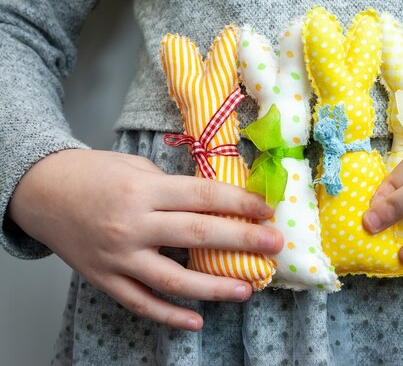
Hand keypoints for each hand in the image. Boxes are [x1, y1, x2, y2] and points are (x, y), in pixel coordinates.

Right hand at [7, 149, 282, 330]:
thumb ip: (173, 188)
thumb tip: (215, 204)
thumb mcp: (136, 168)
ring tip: (246, 290)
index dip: (239, 203)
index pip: (203, 196)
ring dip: (214, 287)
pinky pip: (141, 303)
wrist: (43, 192)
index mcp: (145, 190)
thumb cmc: (95, 174)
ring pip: (173, 279)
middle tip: (274, 245)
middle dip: (241, 240)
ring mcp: (118, 256)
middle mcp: (133, 224)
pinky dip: (169, 315)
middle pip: (197, 235)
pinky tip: (196, 320)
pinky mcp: (105, 279)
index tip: (267, 210)